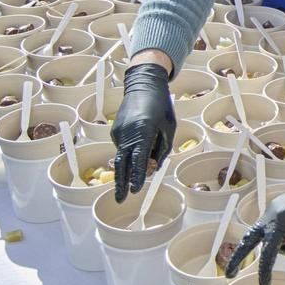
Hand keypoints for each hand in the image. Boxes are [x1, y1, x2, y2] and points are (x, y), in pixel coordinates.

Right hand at [110, 63, 175, 202]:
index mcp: (144, 131)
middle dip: (122, 183)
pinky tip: (139, 147)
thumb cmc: (161, 106)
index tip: (136, 190)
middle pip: (122, 164)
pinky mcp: (115, 131)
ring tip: (135, 178)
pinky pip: (123, 147)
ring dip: (128, 168)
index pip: (139, 159)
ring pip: (123, 156)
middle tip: (121, 199)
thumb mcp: (169, 127)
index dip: (137, 176)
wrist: (143, 85)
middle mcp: (127, 133)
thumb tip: (154, 168)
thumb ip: (162, 149)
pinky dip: (129, 153)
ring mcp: (118, 132)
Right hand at [225, 153, 284, 284]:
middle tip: (231, 273)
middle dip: (240, 256)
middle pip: (251, 239)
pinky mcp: (283, 206)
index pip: (268, 252)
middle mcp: (272, 212)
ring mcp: (276, 208)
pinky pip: (279, 225)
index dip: (265, 271)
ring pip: (270, 234)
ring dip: (283, 240)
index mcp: (278, 220)